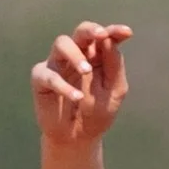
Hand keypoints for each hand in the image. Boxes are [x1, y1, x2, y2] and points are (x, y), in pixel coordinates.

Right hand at [31, 23, 131, 150]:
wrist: (78, 138)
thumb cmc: (97, 112)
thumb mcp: (114, 91)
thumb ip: (114, 66)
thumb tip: (109, 40)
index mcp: (96, 56)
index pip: (104, 38)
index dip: (114, 31)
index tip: (127, 32)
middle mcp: (75, 55)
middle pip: (80, 32)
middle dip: (90, 30)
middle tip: (101, 35)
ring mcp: (57, 64)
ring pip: (61, 44)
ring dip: (75, 54)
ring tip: (87, 71)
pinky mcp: (41, 78)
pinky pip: (49, 76)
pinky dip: (64, 86)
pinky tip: (77, 97)